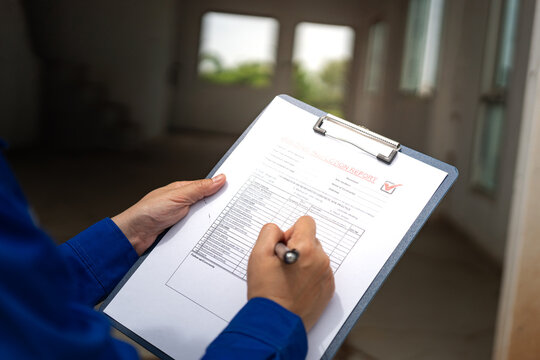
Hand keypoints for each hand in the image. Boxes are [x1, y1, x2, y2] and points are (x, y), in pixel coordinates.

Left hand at [112, 174, 225, 254]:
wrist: (133, 236)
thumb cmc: (148, 212)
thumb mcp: (178, 196)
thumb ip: (200, 188)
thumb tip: (219, 178)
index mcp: (182, 190)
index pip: (206, 187)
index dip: (220, 189)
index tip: (235, 191)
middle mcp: (182, 204)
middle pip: (206, 204)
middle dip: (217, 208)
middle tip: (232, 210)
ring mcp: (181, 219)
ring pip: (202, 220)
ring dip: (208, 223)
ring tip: (220, 224)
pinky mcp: (179, 233)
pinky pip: (196, 232)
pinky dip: (201, 234)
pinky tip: (207, 236)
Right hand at [247, 216, 334, 330]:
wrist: (275, 322)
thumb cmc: (266, 291)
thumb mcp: (258, 254)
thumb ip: (270, 233)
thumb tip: (280, 231)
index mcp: (305, 248)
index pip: (306, 222)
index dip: (290, 232)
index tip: (282, 246)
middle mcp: (320, 260)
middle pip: (311, 239)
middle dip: (297, 246)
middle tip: (282, 265)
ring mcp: (326, 275)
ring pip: (315, 256)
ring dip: (303, 261)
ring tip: (288, 278)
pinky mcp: (328, 288)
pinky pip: (320, 271)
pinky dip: (309, 275)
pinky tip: (296, 287)